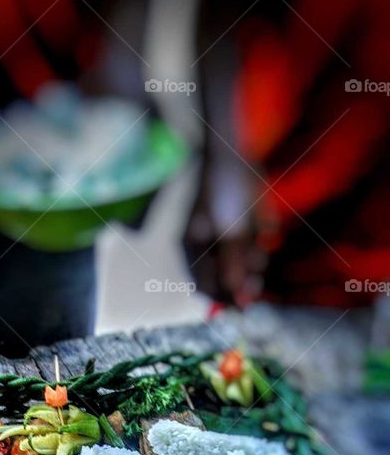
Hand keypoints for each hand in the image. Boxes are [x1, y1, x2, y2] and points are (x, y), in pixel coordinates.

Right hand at [184, 158, 267, 306]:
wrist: (236, 150)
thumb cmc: (228, 190)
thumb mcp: (231, 233)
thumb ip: (234, 268)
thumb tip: (240, 303)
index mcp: (194, 251)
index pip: (208, 289)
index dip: (228, 298)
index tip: (249, 303)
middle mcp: (205, 248)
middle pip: (227, 279)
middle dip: (244, 277)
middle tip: (258, 271)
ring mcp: (222, 237)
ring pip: (242, 264)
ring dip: (254, 259)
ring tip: (259, 241)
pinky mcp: (239, 227)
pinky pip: (251, 247)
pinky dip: (258, 242)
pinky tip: (261, 226)